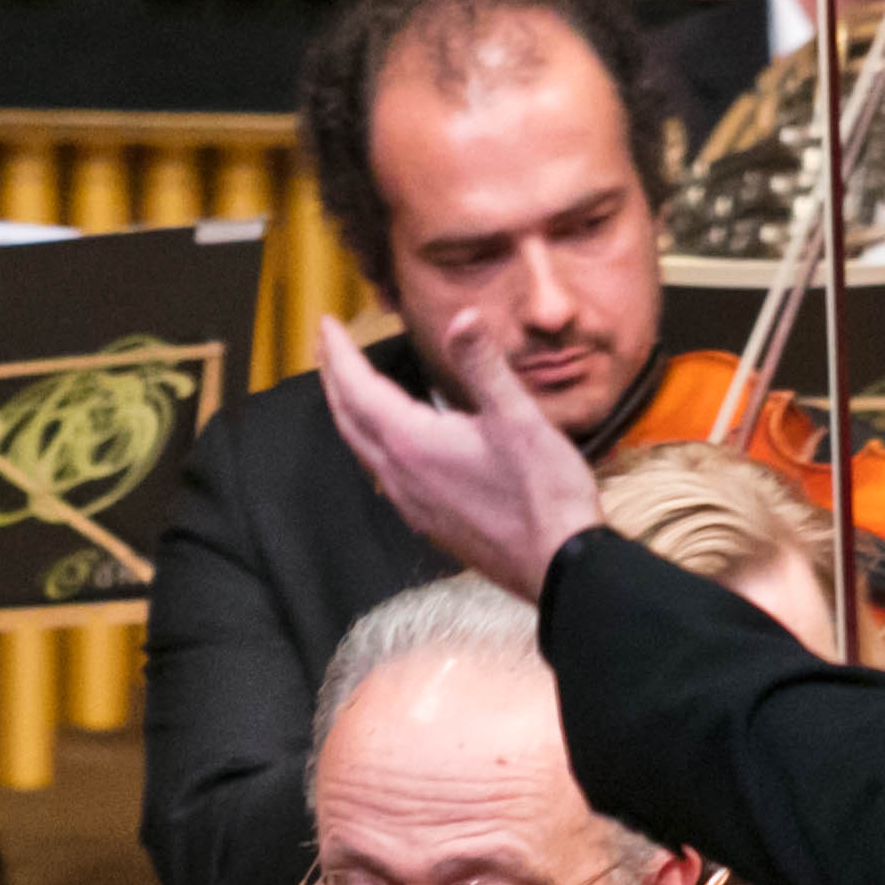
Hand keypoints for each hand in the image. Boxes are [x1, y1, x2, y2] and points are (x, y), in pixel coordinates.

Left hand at [312, 311, 602, 593]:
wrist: (558, 567)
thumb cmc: (543, 496)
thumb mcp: (518, 419)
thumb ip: (483, 366)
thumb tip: (462, 318)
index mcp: (413, 443)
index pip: (358, 389)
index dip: (338, 354)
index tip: (326, 324)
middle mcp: (401, 475)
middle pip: (349, 419)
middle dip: (333, 379)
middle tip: (326, 347)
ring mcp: (412, 502)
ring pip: (362, 448)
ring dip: (349, 411)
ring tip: (347, 386)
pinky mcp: (428, 520)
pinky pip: (383, 472)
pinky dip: (371, 442)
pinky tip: (389, 440)